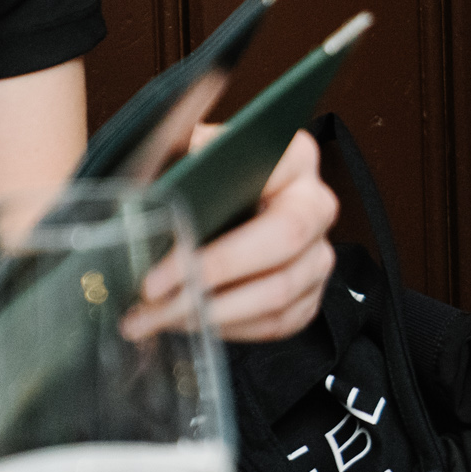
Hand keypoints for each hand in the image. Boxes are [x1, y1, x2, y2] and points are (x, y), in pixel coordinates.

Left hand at [129, 125, 339, 342]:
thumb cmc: (194, 183)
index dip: (219, 230)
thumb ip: (173, 142)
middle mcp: (316, 202)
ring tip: (154, 319)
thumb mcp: (178, 151)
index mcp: (292, 158)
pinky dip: (232, 330)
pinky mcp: (311, 292)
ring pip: (282, 292)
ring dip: (212, 314)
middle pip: (287, 240)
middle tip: (152, 298)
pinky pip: (281, 322)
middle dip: (213, 276)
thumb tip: (161, 140)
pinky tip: (191, 325)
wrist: (208, 214)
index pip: (276, 185)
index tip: (159, 264)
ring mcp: (319, 252)